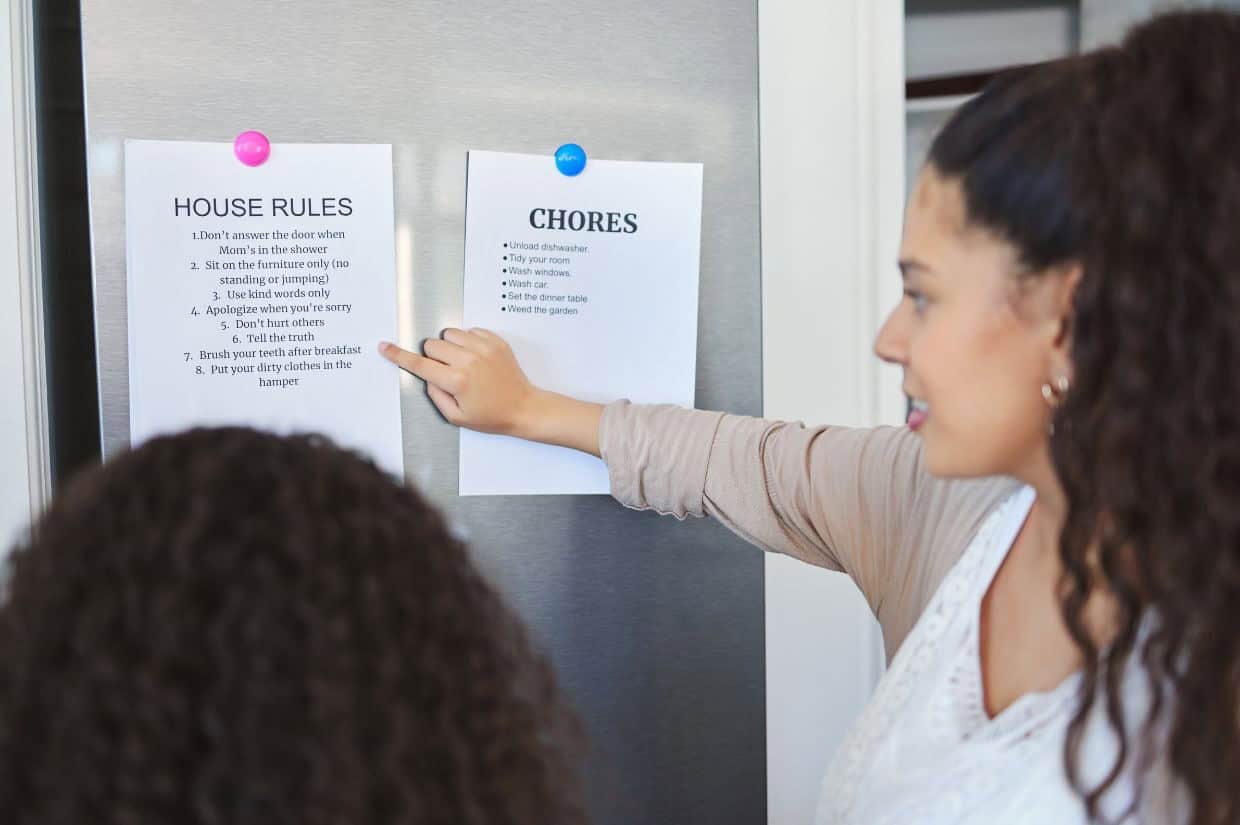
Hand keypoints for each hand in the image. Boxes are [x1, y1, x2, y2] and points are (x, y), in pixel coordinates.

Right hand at [379, 330, 604, 456]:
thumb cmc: (491, 416)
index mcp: (456, 381)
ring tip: (461, 363)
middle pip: (433, 345)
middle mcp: (469, 360)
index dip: (399, 355)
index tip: (385, 346)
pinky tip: (475, 358)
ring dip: (449, 346)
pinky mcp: (496, 341)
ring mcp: (484, 348)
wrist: (523, 407)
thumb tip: (426, 375)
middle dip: (433, 356)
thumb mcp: (456, 416)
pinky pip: (470, 331)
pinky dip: (467, 341)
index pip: (420, 364)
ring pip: (450, 334)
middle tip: (446, 372)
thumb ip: (435, 395)